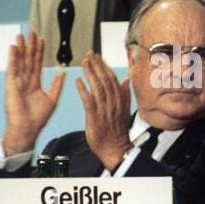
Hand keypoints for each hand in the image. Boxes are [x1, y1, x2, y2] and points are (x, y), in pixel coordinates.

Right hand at [3, 32, 65, 155]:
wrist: (28, 129)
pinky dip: (13, 58)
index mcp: (34, 84)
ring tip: (22, 35)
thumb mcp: (52, 98)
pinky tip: (14, 47)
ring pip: (20, 61)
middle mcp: (25, 81)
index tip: (42, 41)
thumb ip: (56, 85)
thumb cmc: (38, 118)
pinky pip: (12, 68)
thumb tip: (62, 72)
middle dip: (30, 46)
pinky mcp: (11, 85)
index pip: (37, 64)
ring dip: (21, 48)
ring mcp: (17, 82)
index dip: (40, 52)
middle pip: (28, 60)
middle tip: (32, 33)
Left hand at [76, 52, 131, 170]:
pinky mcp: (95, 118)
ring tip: (84, 62)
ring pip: (97, 87)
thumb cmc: (118, 131)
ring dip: (90, 73)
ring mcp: (104, 110)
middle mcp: (113, 103)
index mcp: (120, 100)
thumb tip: (127, 80)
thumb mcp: (125, 110)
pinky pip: (88, 101)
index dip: (104, 66)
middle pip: (105, 80)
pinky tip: (78, 80)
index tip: (98, 56)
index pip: (112, 79)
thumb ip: (125, 94)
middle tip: (89, 54)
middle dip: (97, 65)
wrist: (116, 149)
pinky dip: (83, 90)